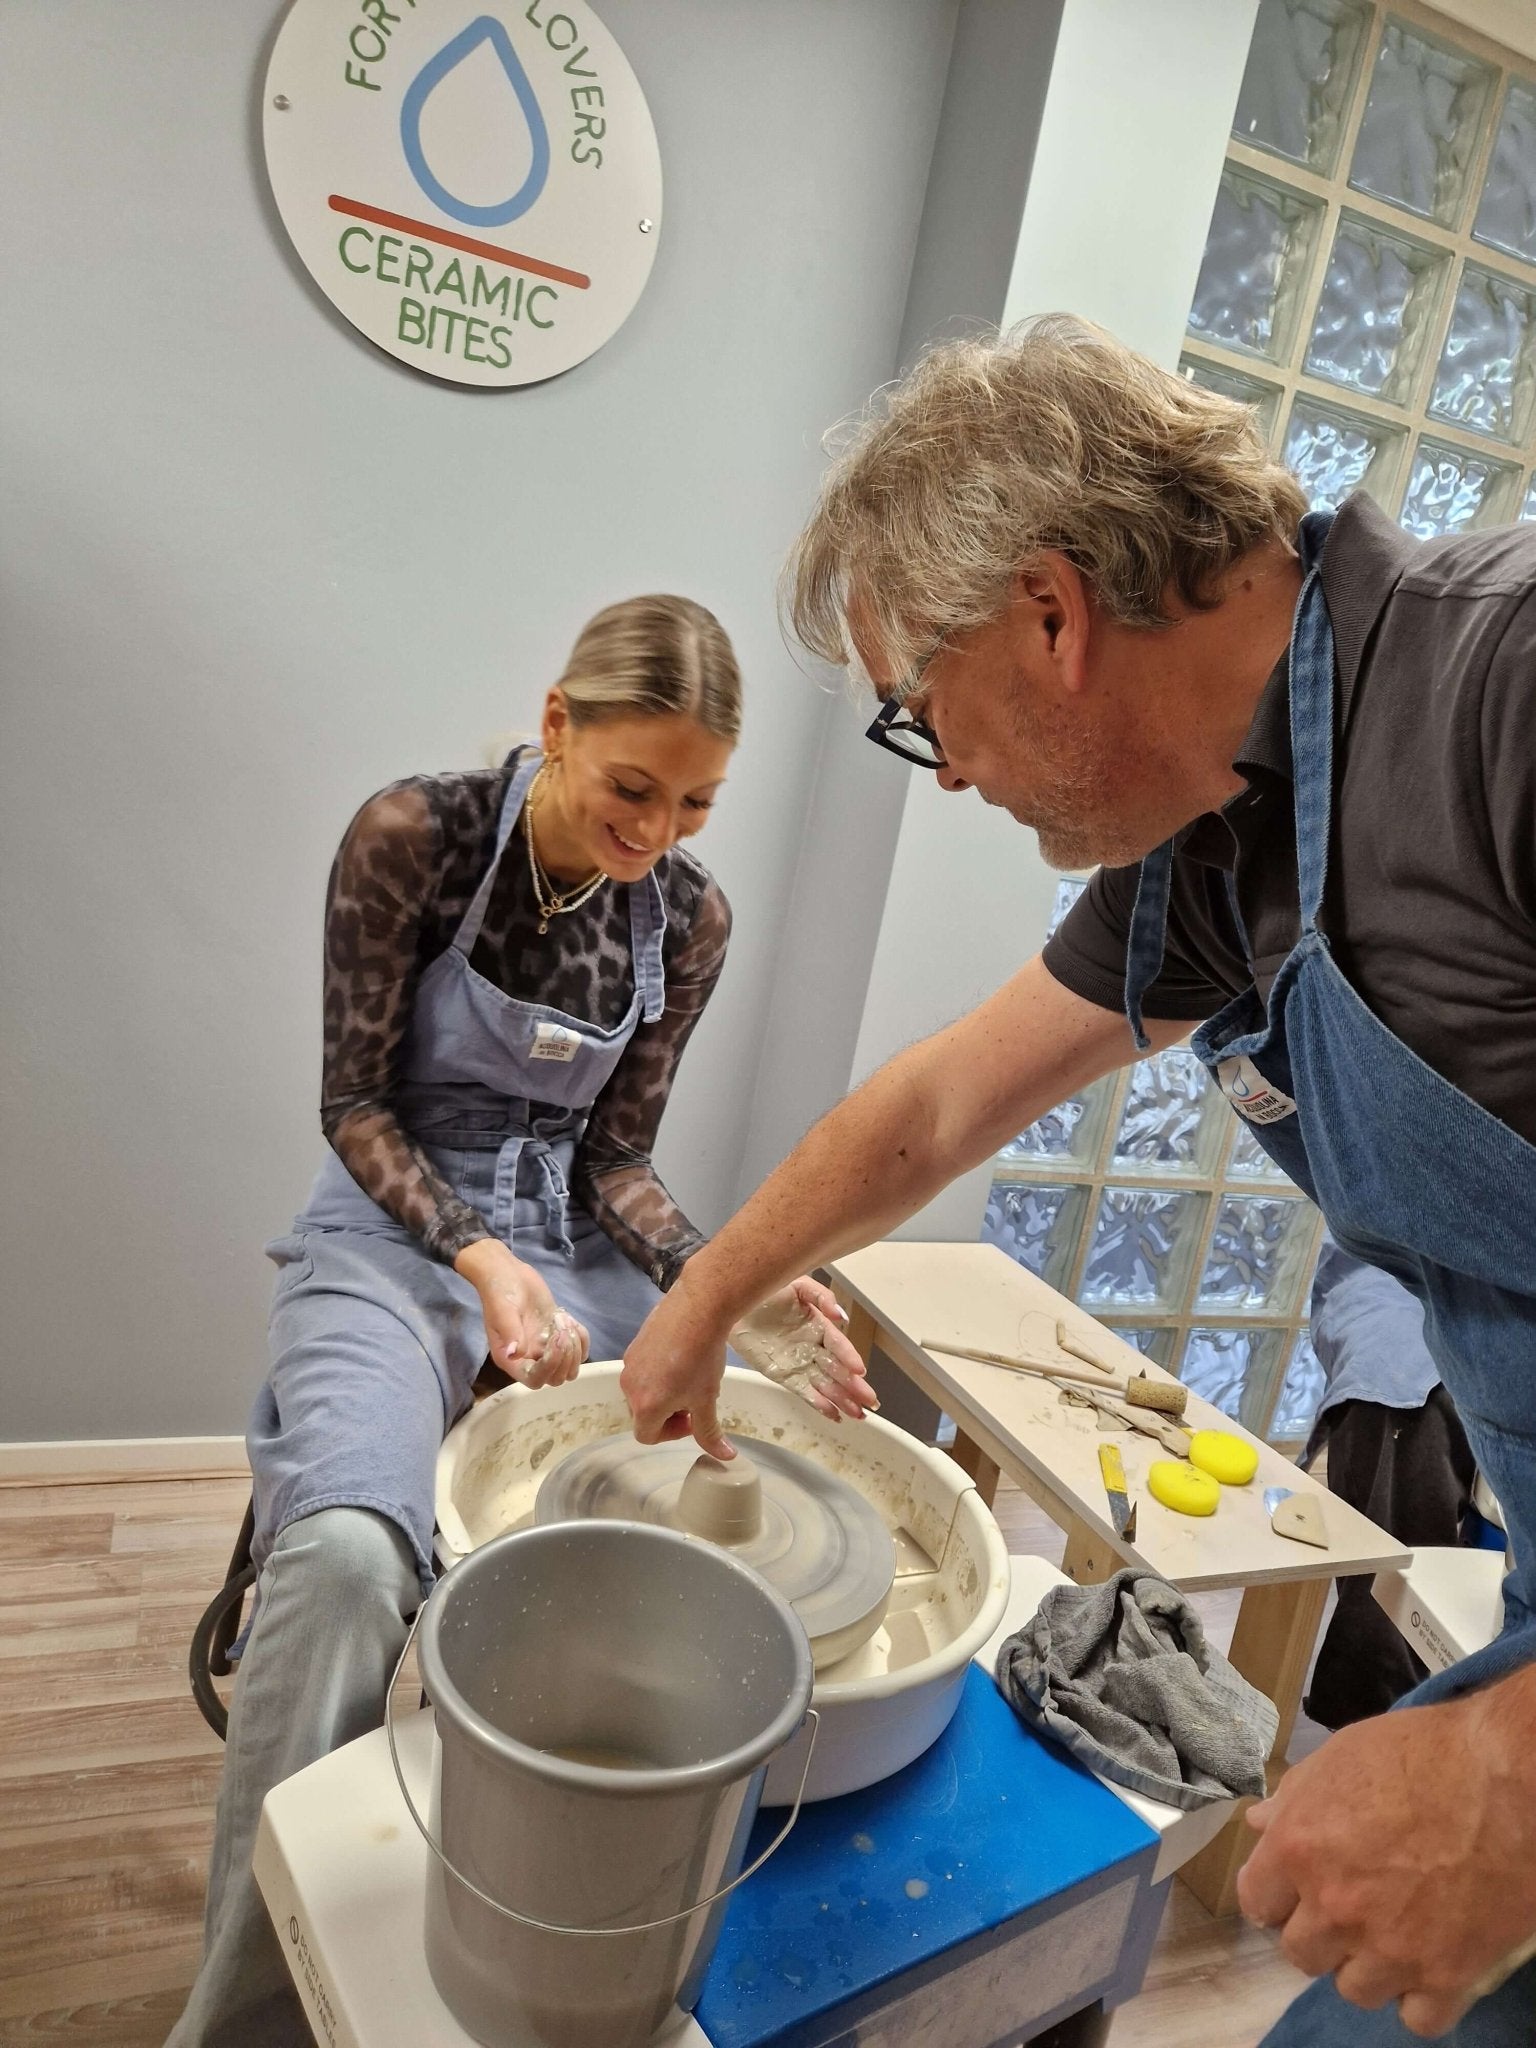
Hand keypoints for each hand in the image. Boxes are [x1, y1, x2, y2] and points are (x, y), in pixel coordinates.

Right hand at [455, 1240, 587, 1390]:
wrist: (508, 1274)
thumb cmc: (500, 1292)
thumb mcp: (502, 1311)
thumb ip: (510, 1333)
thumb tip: (515, 1354)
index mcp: (512, 1359)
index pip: (534, 1380)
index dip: (550, 1366)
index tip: (555, 1339)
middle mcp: (529, 1359)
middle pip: (556, 1378)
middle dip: (565, 1356)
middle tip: (561, 1328)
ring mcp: (545, 1349)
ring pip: (570, 1367)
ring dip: (574, 1347)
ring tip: (564, 1322)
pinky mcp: (557, 1337)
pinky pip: (579, 1350)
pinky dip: (582, 1338)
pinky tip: (571, 1321)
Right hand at [621, 1273, 733, 1459]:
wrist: (699, 1309)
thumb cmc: (702, 1358)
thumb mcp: (708, 1400)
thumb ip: (710, 1433)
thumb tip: (725, 1457)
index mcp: (644, 1406)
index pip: (647, 1436)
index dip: (672, 1434)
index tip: (692, 1418)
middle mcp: (629, 1386)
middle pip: (644, 1414)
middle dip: (668, 1413)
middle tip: (694, 1398)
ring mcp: (629, 1363)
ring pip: (643, 1390)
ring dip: (663, 1393)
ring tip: (689, 1377)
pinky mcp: (634, 1344)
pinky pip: (643, 1369)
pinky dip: (659, 1372)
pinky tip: (682, 1357)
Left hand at [729, 1278, 878, 1424]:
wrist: (731, 1301)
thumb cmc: (765, 1290)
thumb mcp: (797, 1285)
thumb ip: (821, 1297)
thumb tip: (840, 1316)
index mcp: (818, 1325)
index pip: (838, 1344)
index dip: (849, 1356)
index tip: (860, 1369)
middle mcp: (812, 1346)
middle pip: (837, 1369)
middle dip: (854, 1386)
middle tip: (870, 1401)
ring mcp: (798, 1362)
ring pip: (825, 1384)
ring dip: (841, 1399)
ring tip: (856, 1413)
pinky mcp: (782, 1374)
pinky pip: (803, 1391)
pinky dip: (818, 1403)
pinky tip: (832, 1413)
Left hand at [1237, 1680, 1535, 2035]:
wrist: (1506, 1778)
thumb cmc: (1422, 1753)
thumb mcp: (1341, 1756)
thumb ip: (1295, 1797)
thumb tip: (1259, 1824)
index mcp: (1298, 1848)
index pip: (1256, 1903)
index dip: (1276, 1894)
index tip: (1294, 1890)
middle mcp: (1335, 1907)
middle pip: (1302, 1954)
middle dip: (1321, 1931)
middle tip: (1352, 1906)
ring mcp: (1390, 1948)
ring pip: (1354, 1989)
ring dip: (1368, 1966)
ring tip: (1394, 1932)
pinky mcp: (1446, 1975)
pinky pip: (1416, 2018)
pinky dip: (1422, 1996)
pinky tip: (1431, 1961)